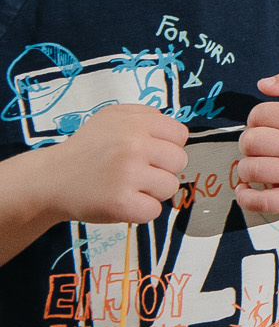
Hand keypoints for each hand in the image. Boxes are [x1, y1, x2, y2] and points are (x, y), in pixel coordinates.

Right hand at [42, 104, 188, 224]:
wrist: (49, 179)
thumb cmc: (86, 149)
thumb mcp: (113, 117)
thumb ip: (146, 116)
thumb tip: (176, 131)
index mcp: (135, 122)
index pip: (180, 135)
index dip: (167, 146)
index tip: (148, 153)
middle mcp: (133, 145)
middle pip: (180, 161)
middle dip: (162, 169)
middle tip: (136, 172)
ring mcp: (128, 174)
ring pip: (170, 187)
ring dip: (152, 191)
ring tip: (128, 186)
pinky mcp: (121, 203)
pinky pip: (154, 210)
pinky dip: (140, 211)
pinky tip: (122, 201)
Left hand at [236, 72, 278, 213]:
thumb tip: (263, 84)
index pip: (261, 113)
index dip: (256, 118)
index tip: (266, 125)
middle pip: (252, 141)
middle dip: (248, 142)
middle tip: (259, 146)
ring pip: (253, 169)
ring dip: (245, 167)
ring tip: (256, 165)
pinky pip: (263, 202)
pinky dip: (246, 197)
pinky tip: (247, 189)